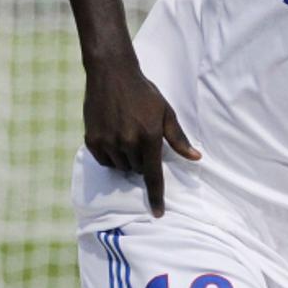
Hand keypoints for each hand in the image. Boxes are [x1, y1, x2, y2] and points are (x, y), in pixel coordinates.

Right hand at [82, 57, 200, 216]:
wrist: (111, 74)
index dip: (156, 196)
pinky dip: (111, 156)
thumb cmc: (144, 93)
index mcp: (149, 137)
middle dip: (143, 162)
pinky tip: (114, 137)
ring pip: (121, 167)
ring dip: (127, 160)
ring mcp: (107, 142)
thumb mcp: (166, 112)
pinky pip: (104, 161)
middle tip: (142, 140)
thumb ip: (178, 138)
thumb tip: (196, 158)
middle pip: (137, 171)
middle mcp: (127, 143)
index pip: (153, 175)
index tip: (158, 213)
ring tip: (128, 135)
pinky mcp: (92, 140)